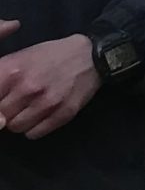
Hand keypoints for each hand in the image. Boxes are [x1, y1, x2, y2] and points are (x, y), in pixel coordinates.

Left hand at [0, 23, 101, 137]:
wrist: (91, 56)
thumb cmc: (50, 55)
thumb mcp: (18, 58)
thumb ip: (0, 78)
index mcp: (12, 71)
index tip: (3, 101)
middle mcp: (28, 88)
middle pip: (0, 117)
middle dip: (5, 113)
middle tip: (15, 105)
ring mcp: (47, 102)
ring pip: (16, 127)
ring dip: (19, 121)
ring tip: (28, 110)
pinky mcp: (64, 113)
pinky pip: (34, 134)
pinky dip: (34, 128)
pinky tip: (40, 116)